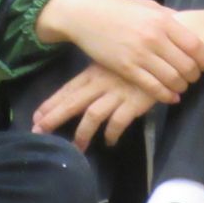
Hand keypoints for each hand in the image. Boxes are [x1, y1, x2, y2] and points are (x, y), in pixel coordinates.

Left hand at [32, 63, 156, 149]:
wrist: (167, 54)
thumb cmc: (137, 59)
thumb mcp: (112, 63)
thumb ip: (97, 78)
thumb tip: (80, 95)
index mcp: (93, 72)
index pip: (67, 90)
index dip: (51, 104)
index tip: (36, 118)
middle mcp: (101, 82)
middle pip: (72, 102)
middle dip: (54, 118)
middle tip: (39, 132)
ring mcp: (117, 92)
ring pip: (92, 115)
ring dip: (82, 133)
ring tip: (76, 148)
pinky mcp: (134, 102)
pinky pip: (118, 121)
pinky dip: (111, 133)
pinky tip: (109, 142)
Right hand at [36, 0, 203, 102]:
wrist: (84, 14)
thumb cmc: (116, 8)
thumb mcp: (146, 5)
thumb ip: (168, 16)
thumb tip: (186, 26)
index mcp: (163, 20)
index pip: (196, 45)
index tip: (203, 65)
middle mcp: (154, 37)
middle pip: (187, 65)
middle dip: (194, 76)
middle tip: (192, 78)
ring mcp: (140, 54)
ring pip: (172, 79)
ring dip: (180, 87)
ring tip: (180, 87)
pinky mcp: (126, 68)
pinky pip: (152, 87)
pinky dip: (165, 95)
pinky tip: (169, 96)